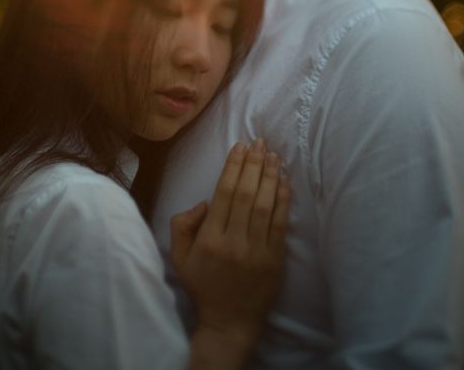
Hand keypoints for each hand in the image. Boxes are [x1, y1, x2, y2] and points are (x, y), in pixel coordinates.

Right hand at [171, 139, 289, 343]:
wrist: (228, 323)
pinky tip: (284, 181)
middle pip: (245, 194)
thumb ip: (182, 225)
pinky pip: (279, 224)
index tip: (239, 146)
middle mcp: (233, 242)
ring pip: (264, 205)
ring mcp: (256, 252)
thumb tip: (204, 202)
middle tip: (259, 142)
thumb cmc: (203, 286)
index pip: (224, 193)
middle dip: (253, 164)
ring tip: (273, 155)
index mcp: (209, 239)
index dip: (233, 167)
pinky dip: (283, 200)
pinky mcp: (274, 260)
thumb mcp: (179, 257)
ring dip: (269, 176)